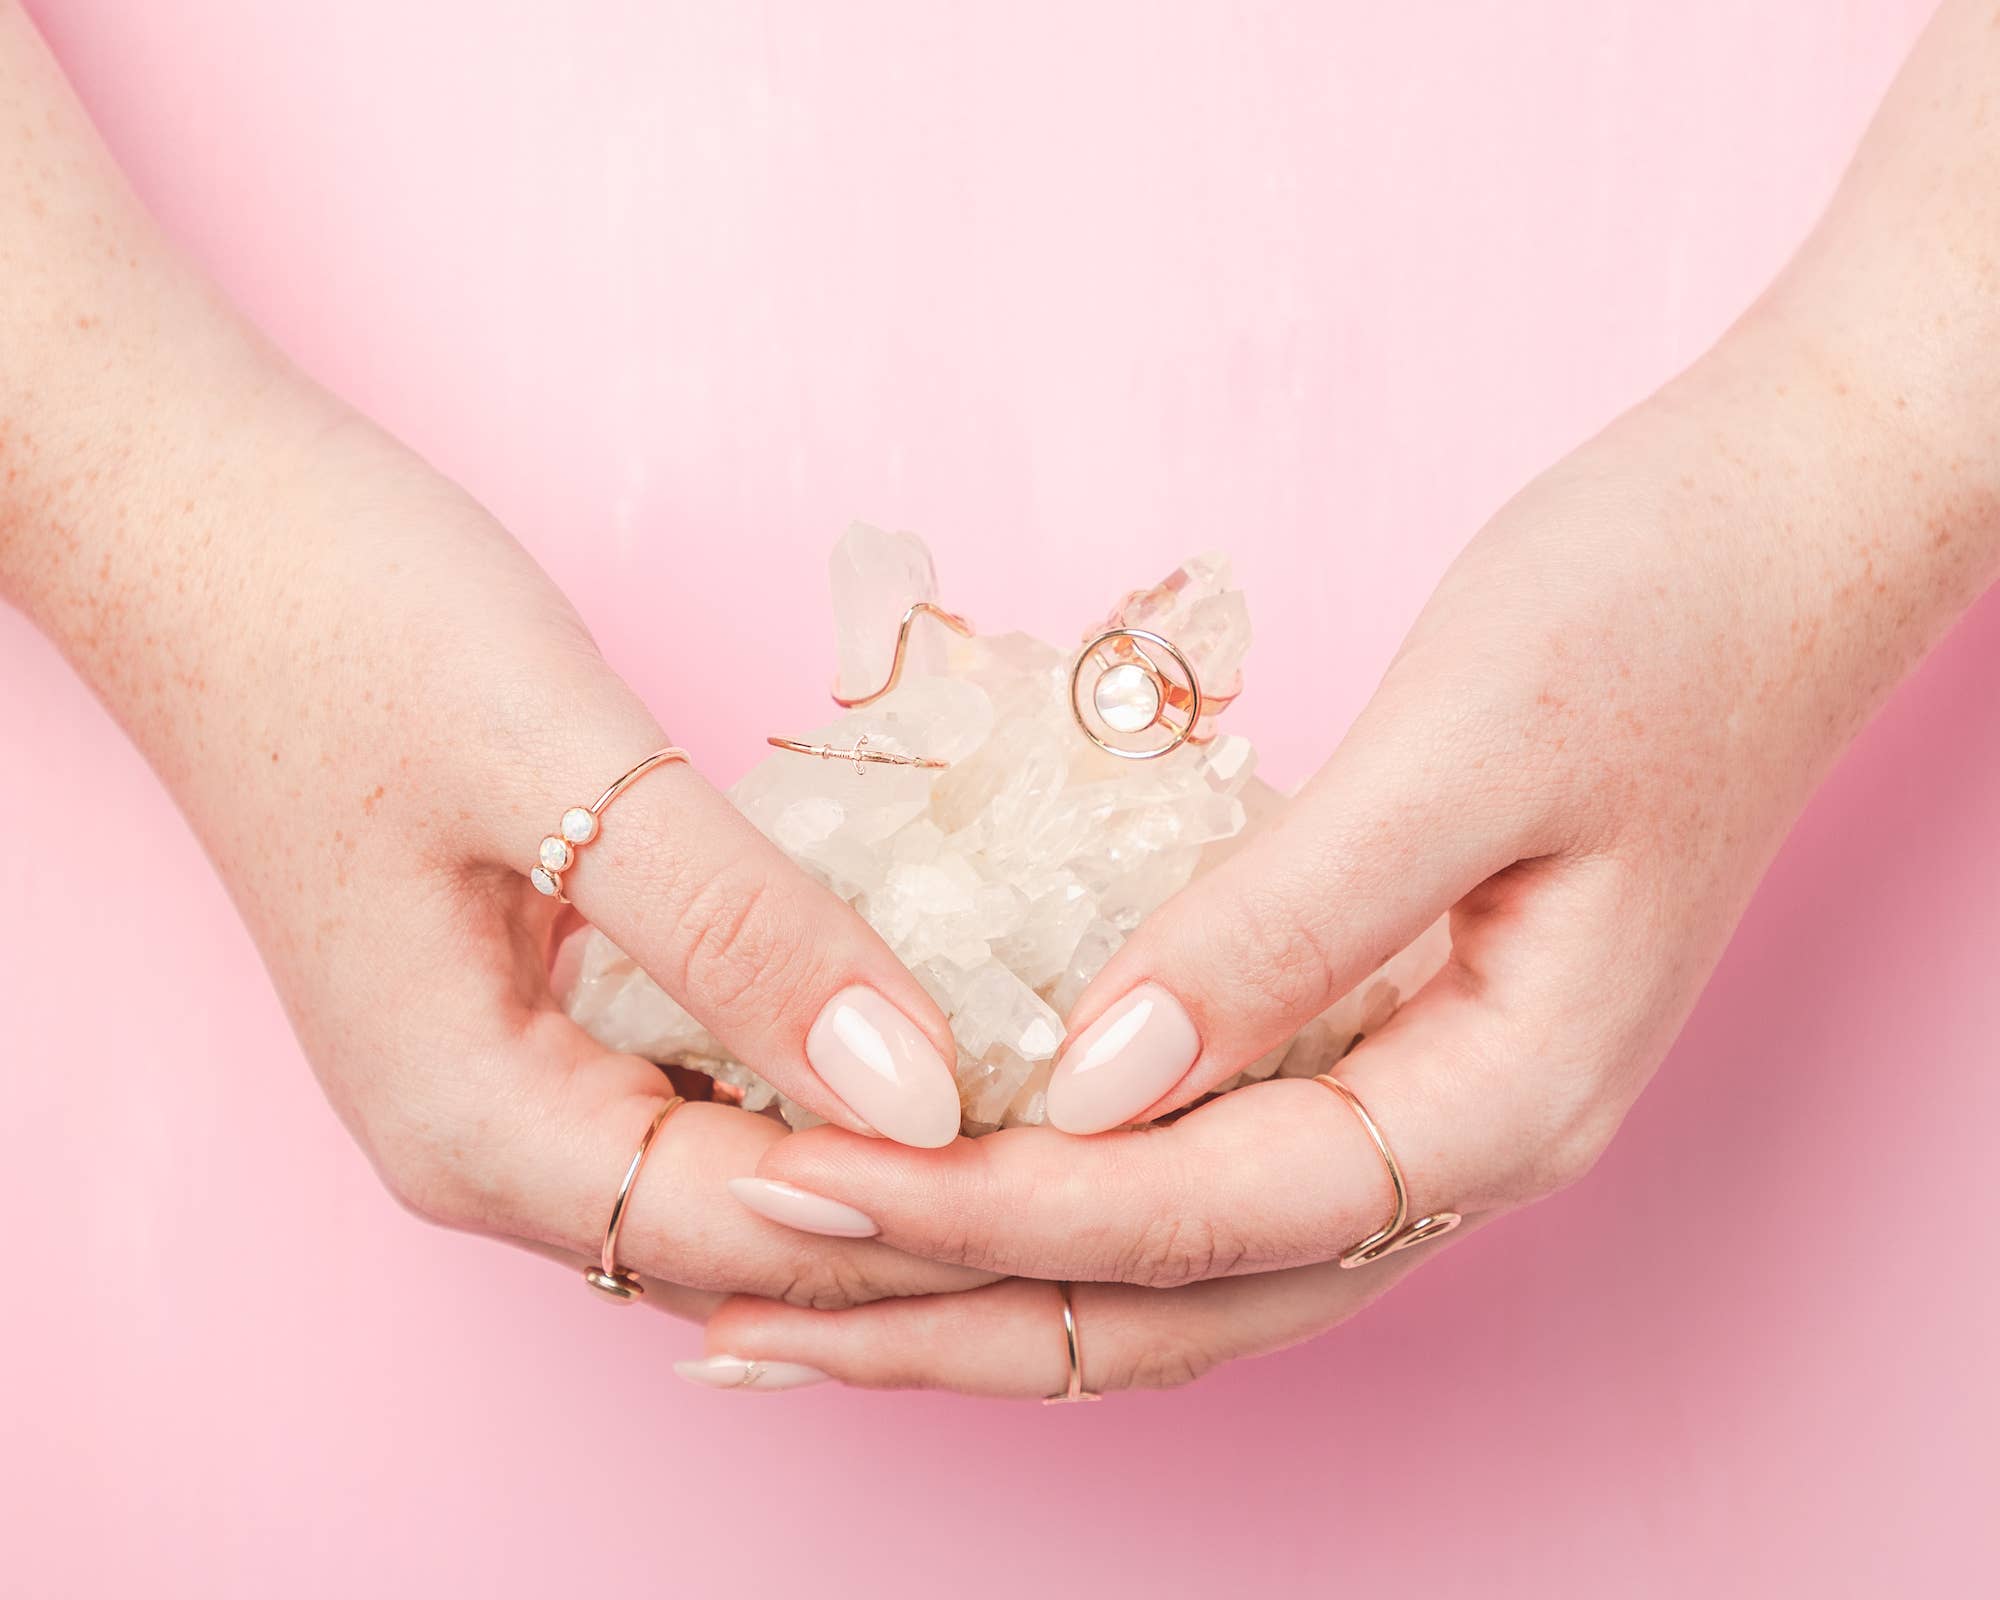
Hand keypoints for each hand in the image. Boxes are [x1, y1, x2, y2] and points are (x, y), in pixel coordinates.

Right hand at [0, 8, 982, 1324]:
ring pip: (737, 1170)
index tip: (1105, 1159)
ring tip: (1062, 1097)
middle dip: (933, 1203)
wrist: (206, 529)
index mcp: (477, 1127)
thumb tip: (917, 1094)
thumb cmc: (349, 625)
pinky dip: (821, 1071)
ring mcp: (510, 1084)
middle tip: (1120, 1137)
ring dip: (887, 1144)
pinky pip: (705, 1091)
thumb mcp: (564, 776)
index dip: (934, 1211)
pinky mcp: (539, 1010)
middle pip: (756, 1232)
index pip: (756, 1234)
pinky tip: (932, 1022)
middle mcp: (490, 1145)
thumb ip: (741, 942)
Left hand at [694, 0, 1999, 1392]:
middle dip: (954, 1305)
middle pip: (1175, 1301)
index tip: (804, 1171)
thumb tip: (1093, 1083)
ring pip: (1182, 1265)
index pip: (1201, 1213)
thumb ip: (1288, 927)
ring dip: (991, 1281)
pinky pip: (1205, 1170)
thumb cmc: (1656, 612)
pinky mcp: (1385, 1038)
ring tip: (807, 1290)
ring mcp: (1427, 1103)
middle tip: (746, 1303)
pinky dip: (1063, 1195)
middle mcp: (1463, 1145)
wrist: (1786, 531)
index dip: (991, 1209)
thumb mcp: (1473, 749)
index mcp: (1502, 1100)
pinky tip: (952, 1176)